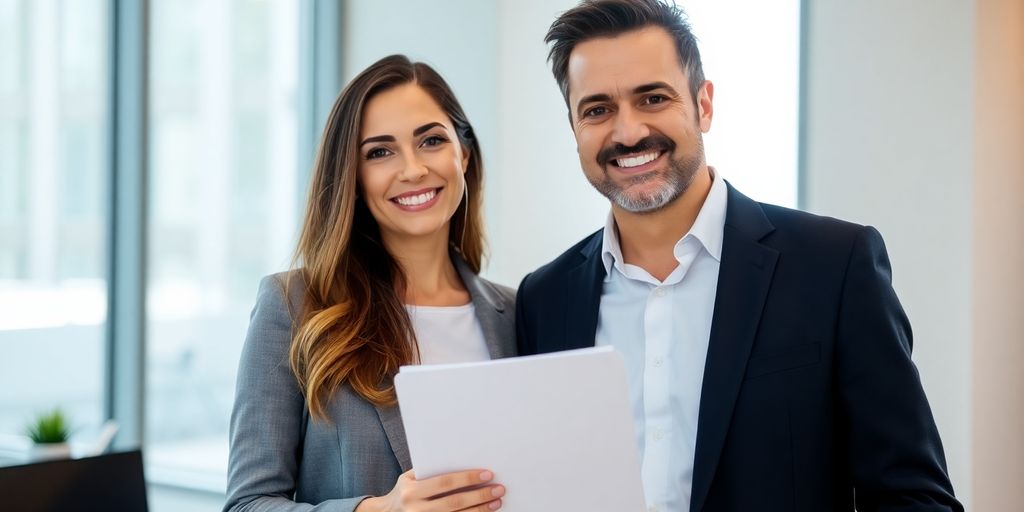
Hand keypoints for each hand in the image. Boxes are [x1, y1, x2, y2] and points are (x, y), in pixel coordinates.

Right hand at [356, 469, 504, 511]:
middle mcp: (416, 509)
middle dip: (479, 495)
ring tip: (497, 502)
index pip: (444, 483)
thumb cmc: (403, 491)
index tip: (487, 474)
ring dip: (480, 510)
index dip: (467, 478)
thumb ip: (430, 472)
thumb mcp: (408, 478)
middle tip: (499, 489)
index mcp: (411, 491)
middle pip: (454, 503)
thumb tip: (461, 459)